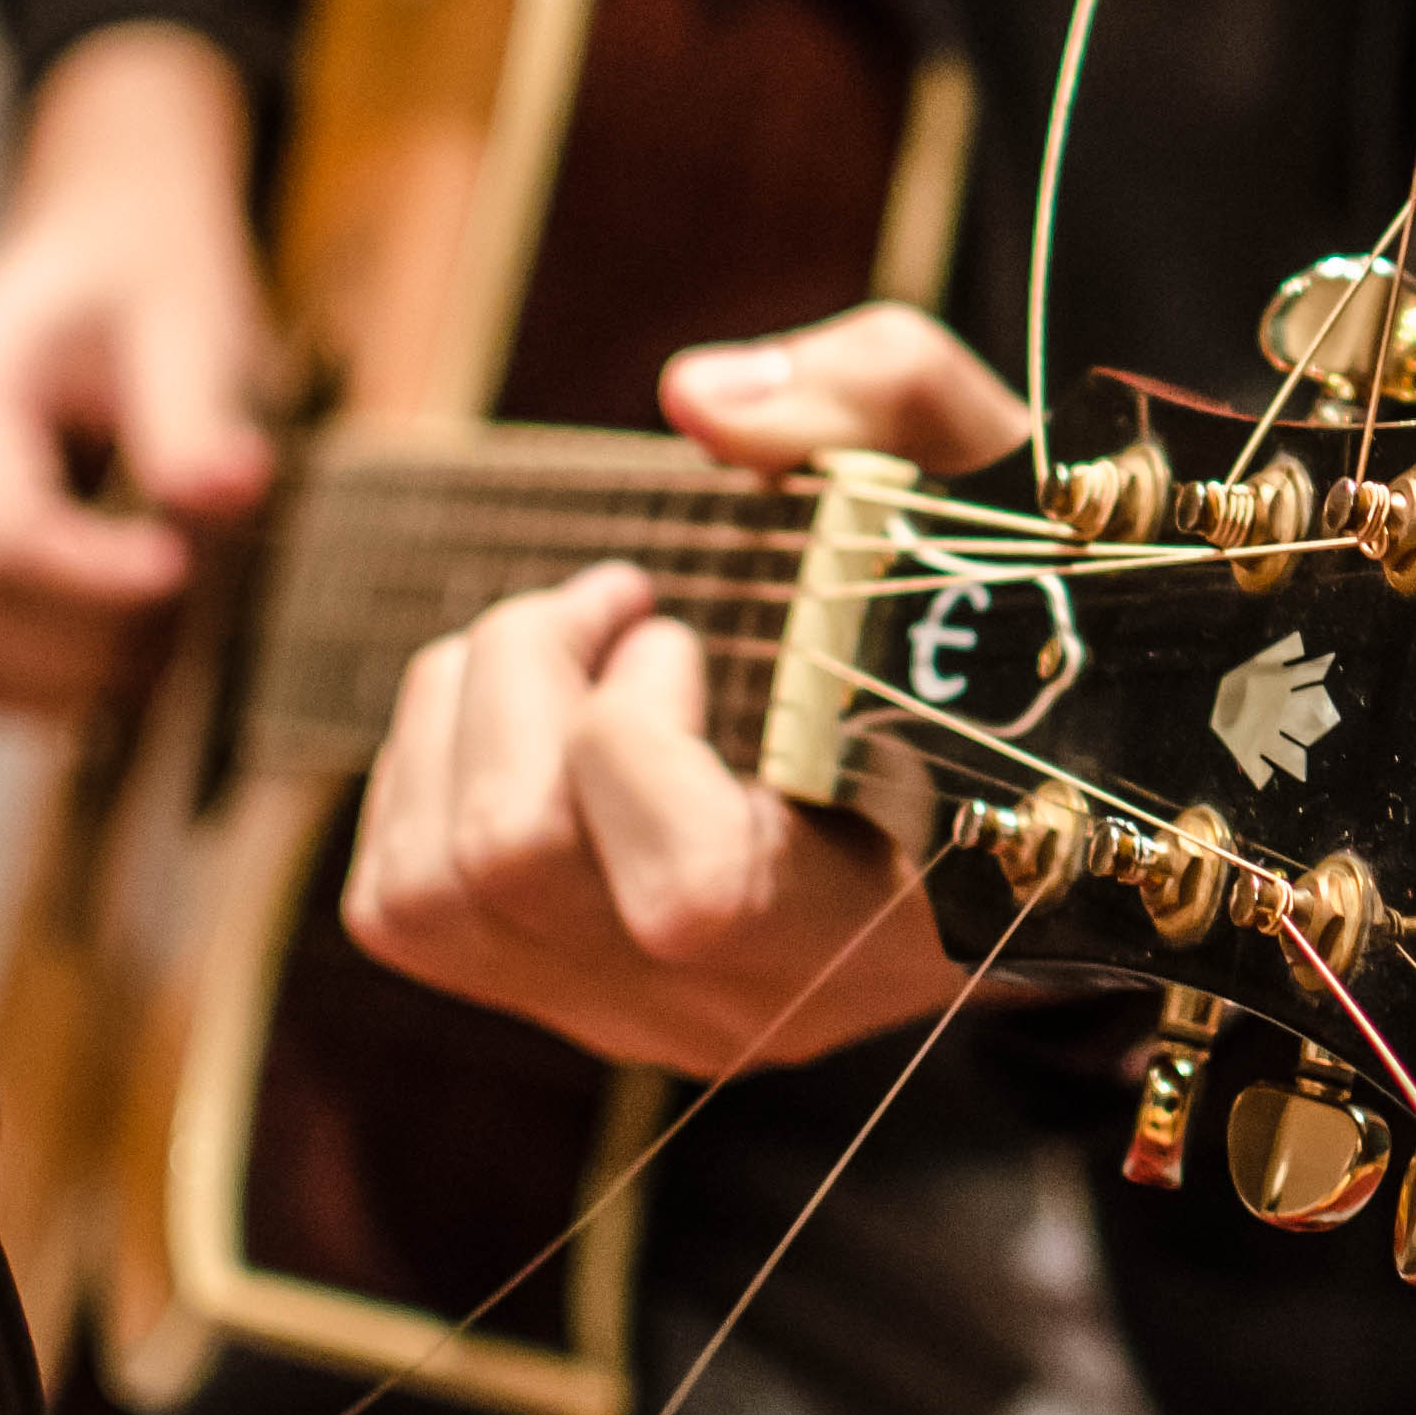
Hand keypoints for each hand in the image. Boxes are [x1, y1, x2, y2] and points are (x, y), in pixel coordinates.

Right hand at [0, 26, 275, 711]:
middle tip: (177, 635)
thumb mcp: (193, 322)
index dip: (102, 585)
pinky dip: (20, 680)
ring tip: (147, 648)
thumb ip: (195, 416)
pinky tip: (104, 649)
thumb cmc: (144, 271)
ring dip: (44, 684)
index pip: (6, 538)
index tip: (186, 574)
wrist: (105, 233)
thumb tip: (222, 492)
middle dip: (73, 653)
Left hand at [340, 304, 1028, 1070]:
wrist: (1017, 782)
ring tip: (567, 637)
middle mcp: (740, 1004)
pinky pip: (398, 904)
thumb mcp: (982, 480)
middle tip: (617, 598)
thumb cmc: (997, 621)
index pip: (688, 894)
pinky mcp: (552, 997)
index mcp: (876, 920)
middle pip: (510, 862)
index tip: (683, 632)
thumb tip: (695, 398)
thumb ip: (877, 398)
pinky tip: (526, 710)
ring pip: (428, 888)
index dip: (634, 735)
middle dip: (523, 670)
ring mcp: (635, 1017)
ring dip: (462, 708)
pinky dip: (424, 767)